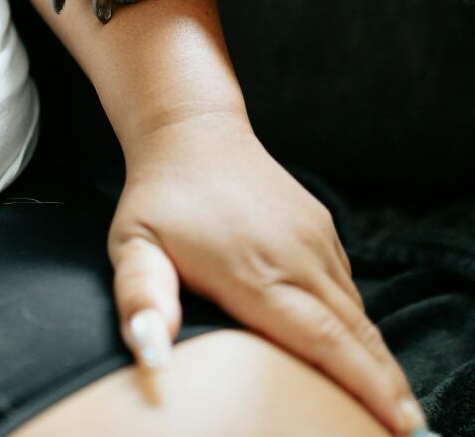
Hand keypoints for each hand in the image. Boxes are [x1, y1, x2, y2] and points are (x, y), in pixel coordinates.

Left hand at [108, 116, 426, 433]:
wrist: (193, 133)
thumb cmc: (158, 197)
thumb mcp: (131, 245)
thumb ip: (142, 298)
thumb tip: (151, 352)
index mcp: (255, 272)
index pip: (323, 340)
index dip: (363, 386)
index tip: (398, 424)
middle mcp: (296, 256)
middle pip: (354, 334)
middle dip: (385, 385)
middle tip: (409, 429)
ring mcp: (314, 237)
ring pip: (355, 310)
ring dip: (374, 355)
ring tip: (388, 400)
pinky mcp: (320, 225)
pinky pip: (345, 283)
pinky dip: (357, 320)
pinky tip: (354, 344)